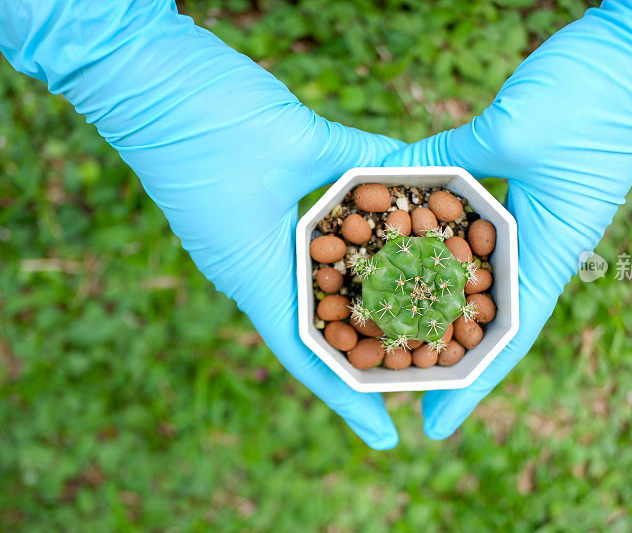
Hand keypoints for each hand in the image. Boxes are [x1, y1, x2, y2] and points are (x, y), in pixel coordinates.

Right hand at [0, 0, 402, 447]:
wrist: (134, 74)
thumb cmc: (202, 110)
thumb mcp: (297, 138)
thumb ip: (358, 157)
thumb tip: (414, 166)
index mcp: (252, 270)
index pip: (307, 356)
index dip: (347, 400)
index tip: (386, 436)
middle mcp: (247, 268)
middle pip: (311, 333)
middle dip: (358, 360)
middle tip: (412, 373)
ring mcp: (242, 244)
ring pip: (305, 297)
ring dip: (348, 314)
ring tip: (403, 328)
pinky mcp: (242, 216)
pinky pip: (297, 256)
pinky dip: (337, 265)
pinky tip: (373, 259)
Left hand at [383, 0, 631, 438]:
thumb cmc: (595, 92)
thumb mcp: (512, 128)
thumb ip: (450, 158)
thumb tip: (388, 174)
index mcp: (554, 248)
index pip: (508, 336)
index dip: (472, 387)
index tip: (434, 429)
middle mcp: (547, 243)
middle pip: (493, 316)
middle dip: (451, 353)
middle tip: (399, 383)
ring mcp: (540, 218)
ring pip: (485, 277)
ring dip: (446, 304)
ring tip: (397, 331)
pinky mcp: (532, 189)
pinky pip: (483, 232)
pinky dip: (449, 248)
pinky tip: (413, 253)